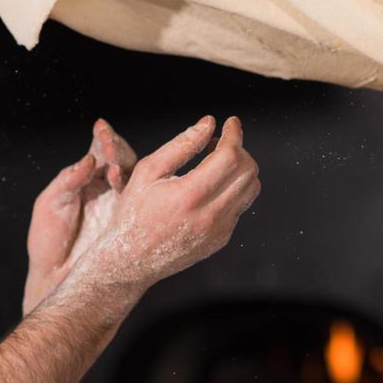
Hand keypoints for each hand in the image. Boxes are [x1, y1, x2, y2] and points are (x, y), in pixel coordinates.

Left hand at [23, 119, 135, 314]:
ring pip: (134, 179)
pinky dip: (135, 192)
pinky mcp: (130, 223)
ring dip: (125, 169)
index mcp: (85, 178)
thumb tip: (89, 160)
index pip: (98, 151)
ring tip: (113, 169)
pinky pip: (140, 202)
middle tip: (109, 148)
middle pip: (121, 159)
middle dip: (116, 150)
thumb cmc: (48, 241)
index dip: (102, 138)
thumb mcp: (49, 205)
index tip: (101, 129)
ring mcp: (121, 205)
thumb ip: (67, 181)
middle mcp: (106, 188)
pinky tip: (124, 186)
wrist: (55, 278)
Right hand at [68, 115, 259, 295]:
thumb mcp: (148, 171)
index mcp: (189, 195)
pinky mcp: (221, 239)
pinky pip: (240, 206)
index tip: (231, 122)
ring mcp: (219, 230)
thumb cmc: (133, 212)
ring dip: (240, 169)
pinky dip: (231, 189)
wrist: (130, 260)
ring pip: (251, 189)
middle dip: (239, 149)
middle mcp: (210, 215)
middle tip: (216, 143)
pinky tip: (208, 186)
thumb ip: (181, 145)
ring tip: (214, 163)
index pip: (230, 156)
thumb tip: (209, 123)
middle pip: (248, 171)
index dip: (234, 134)